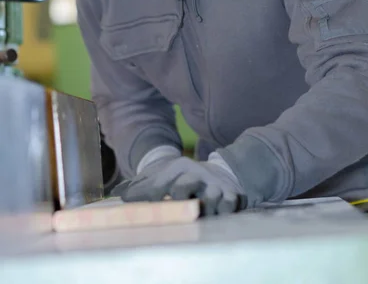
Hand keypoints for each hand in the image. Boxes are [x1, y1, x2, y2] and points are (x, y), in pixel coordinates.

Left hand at [119, 156, 246, 214]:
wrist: (218, 172)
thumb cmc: (183, 180)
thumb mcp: (163, 176)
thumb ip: (142, 186)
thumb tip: (120, 193)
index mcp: (177, 168)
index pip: (158, 184)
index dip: (148, 198)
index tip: (144, 208)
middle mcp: (196, 174)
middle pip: (181, 187)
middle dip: (175, 199)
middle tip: (173, 208)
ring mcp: (214, 185)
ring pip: (208, 198)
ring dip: (202, 209)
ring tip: (197, 215)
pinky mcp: (231, 194)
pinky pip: (229, 205)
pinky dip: (223, 211)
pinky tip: (216, 215)